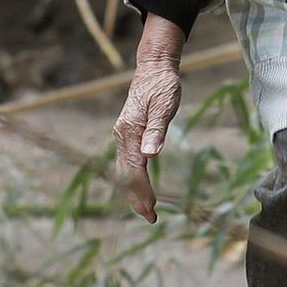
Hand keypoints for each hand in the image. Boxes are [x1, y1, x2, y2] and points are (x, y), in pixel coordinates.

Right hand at [112, 13, 186, 222]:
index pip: (134, 170)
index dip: (142, 192)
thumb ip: (156, 130)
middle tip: (150, 218)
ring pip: (124, 170)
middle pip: (125, 174)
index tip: (152, 210)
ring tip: (146, 210)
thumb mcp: (164, 106)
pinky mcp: (127, 134)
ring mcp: (122, 135)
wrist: (153, 67)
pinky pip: (127, 163)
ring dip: (133, 192)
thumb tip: (151, 155)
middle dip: (136, 198)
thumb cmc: (162, 85)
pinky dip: (133, 179)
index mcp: (129, 131)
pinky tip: (141, 188)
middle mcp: (122, 135)